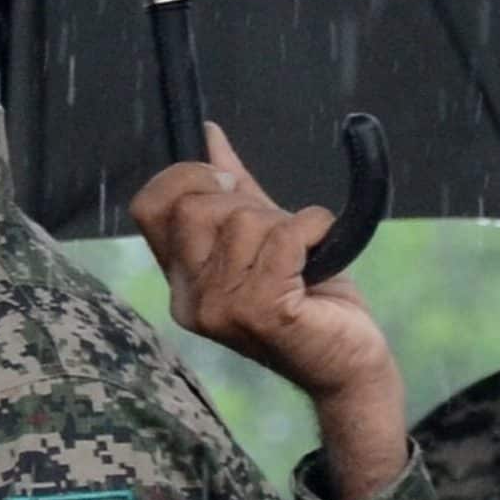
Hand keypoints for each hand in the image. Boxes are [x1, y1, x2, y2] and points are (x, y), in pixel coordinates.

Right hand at [131, 125, 411, 494]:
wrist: (350, 365)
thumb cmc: (311, 303)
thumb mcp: (266, 237)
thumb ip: (235, 190)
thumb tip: (210, 134)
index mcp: (181, 281)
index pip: (149, 208)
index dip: (185, 178)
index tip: (227, 182)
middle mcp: (190, 300)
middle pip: (195, 208)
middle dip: (245, 202)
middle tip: (279, 232)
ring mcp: (221, 310)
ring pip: (242, 222)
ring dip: (287, 225)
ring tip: (304, 256)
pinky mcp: (262, 313)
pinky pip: (284, 238)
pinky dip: (313, 229)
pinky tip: (321, 250)